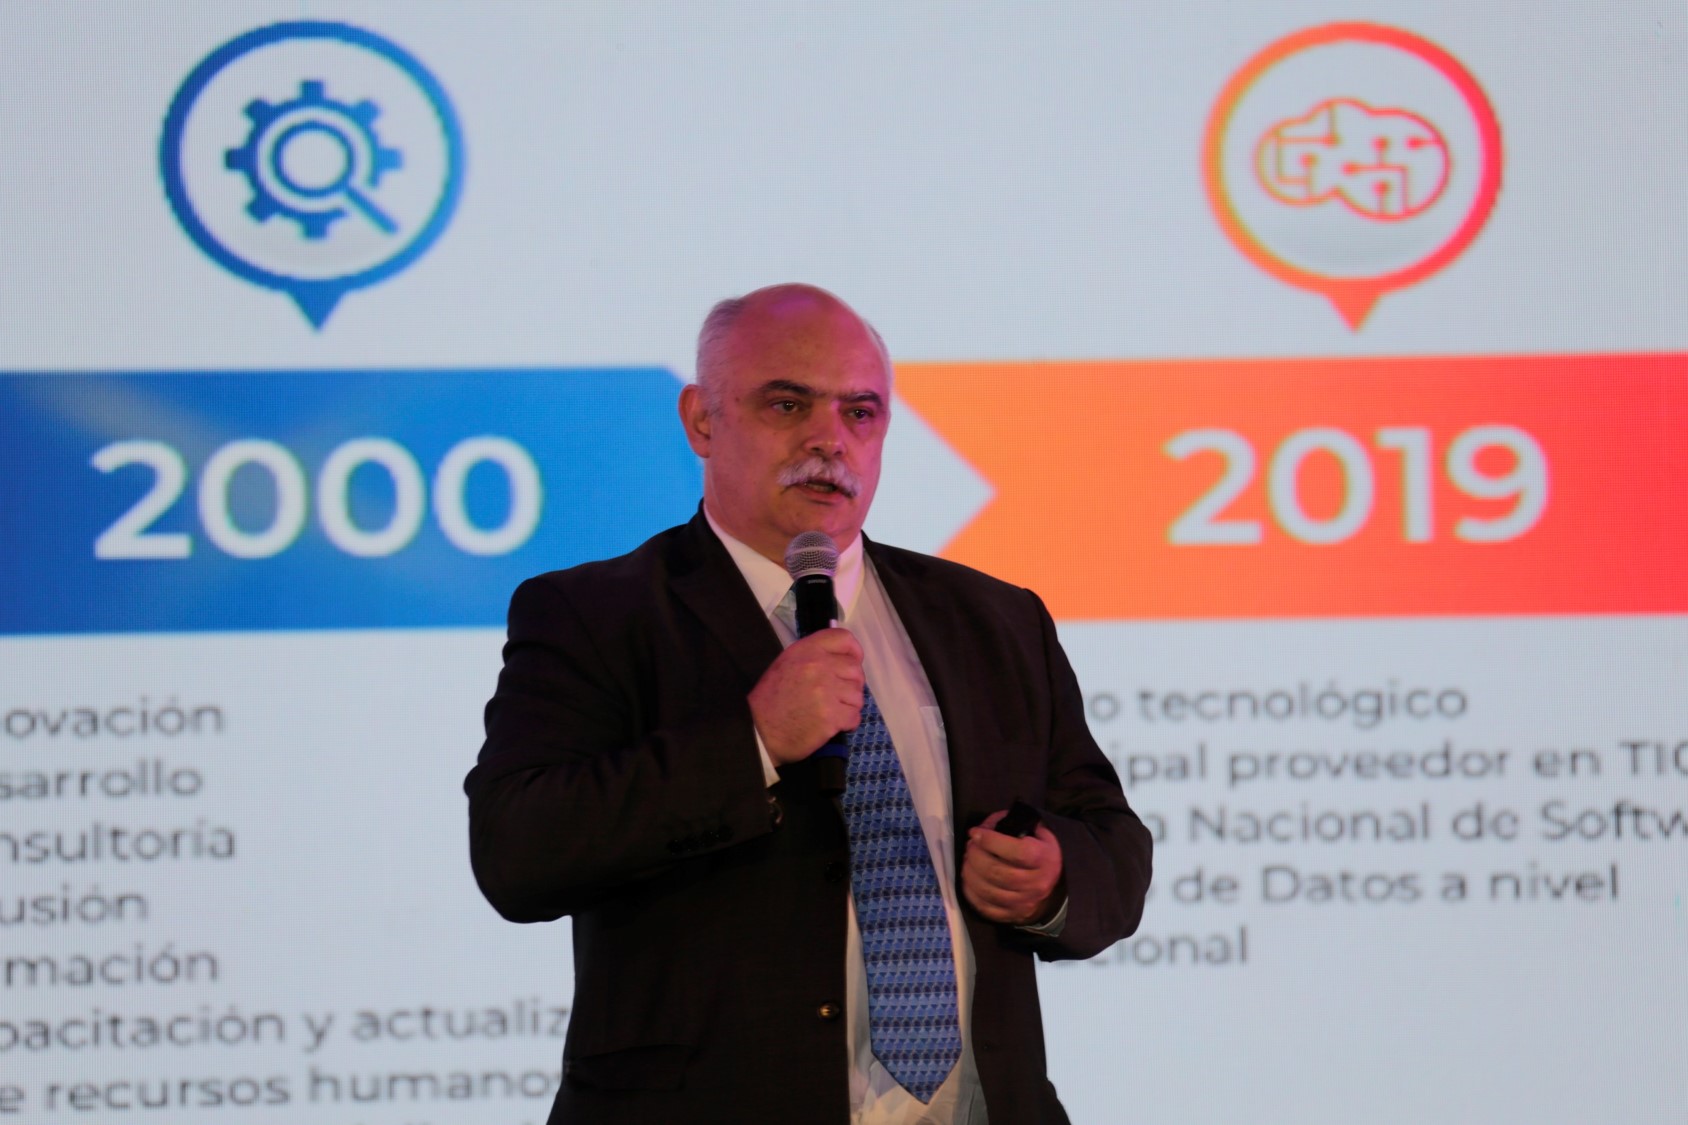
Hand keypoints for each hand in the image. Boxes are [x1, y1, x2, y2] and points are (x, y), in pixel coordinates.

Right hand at [748, 628, 863, 765]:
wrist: (759, 731)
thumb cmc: (771, 699)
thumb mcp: (787, 663)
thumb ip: (814, 656)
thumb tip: (842, 657)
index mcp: (807, 650)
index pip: (844, 638)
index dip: (854, 651)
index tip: (853, 662)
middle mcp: (819, 666)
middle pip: (856, 669)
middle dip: (852, 684)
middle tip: (839, 695)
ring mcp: (826, 691)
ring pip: (857, 695)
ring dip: (849, 706)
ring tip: (832, 712)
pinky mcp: (831, 716)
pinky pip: (854, 716)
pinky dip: (848, 723)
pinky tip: (834, 725)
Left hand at [962, 809, 1063, 925]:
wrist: (1056, 883)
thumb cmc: (1041, 851)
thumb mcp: (1036, 831)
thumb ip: (1012, 823)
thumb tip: (983, 827)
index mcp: (1043, 859)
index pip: (1016, 852)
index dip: (991, 841)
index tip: (975, 833)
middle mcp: (1036, 883)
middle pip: (997, 872)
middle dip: (975, 856)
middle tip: (969, 847)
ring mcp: (1024, 902)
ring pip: (988, 891)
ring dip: (970, 874)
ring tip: (966, 862)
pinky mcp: (1013, 915)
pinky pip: (986, 908)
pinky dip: (971, 893)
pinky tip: (968, 880)